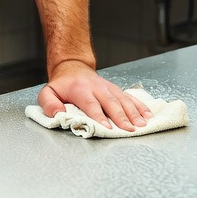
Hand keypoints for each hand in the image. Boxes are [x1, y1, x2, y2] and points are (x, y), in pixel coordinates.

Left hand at [38, 60, 152, 131]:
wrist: (73, 68)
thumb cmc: (62, 85)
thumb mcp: (48, 92)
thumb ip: (49, 104)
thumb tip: (58, 114)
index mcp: (81, 89)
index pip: (91, 104)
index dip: (99, 116)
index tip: (107, 127)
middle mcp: (97, 87)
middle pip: (111, 103)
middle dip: (121, 117)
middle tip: (130, 129)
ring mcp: (109, 88)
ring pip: (123, 100)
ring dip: (134, 113)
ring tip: (142, 125)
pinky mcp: (117, 90)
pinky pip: (131, 97)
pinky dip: (141, 106)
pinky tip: (148, 116)